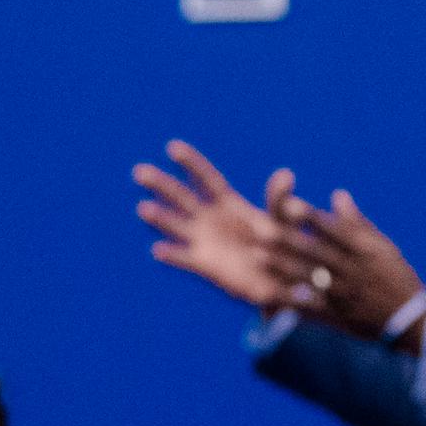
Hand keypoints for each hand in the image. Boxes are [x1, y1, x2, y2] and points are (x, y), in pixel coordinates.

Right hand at [135, 140, 301, 307]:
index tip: (172, 147)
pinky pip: (185, 257)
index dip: (190, 163)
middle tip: (139, 171)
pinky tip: (158, 250)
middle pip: (181, 197)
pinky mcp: (204, 264)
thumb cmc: (280, 244)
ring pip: (176, 225)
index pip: (205, 178)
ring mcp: (204, 240)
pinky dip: (172, 254)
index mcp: (227, 202)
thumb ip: (279, 200)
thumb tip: (286, 175)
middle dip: (161, 184)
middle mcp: (210, 218)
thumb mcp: (282, 220)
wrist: (277, 278)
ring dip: (160, 217)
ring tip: (143, 208)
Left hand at [267, 185, 425, 342]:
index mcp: (365, 249)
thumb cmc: (397, 277)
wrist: (412, 322)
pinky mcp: (339, 316)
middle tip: (259, 228)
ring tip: (257, 256)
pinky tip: (271, 296)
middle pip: (315, 252)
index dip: (311, 217)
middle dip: (286, 240)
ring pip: (309, 278)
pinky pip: (312, 309)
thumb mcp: (383, 247)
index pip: (334, 229)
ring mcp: (345, 294)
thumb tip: (337, 195)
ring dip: (282, 267)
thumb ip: (357, 222)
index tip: (289, 204)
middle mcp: (353, 269)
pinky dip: (292, 303)